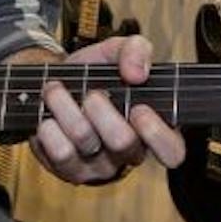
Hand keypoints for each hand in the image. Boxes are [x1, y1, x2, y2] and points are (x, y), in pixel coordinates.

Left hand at [28, 33, 183, 185]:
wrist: (51, 85)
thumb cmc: (93, 74)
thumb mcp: (116, 52)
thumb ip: (136, 49)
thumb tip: (137, 73)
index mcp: (152, 127)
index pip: (173, 151)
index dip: (157, 134)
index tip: (138, 108)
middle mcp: (130, 152)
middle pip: (123, 142)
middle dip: (101, 109)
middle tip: (91, 94)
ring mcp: (100, 166)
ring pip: (86, 141)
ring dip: (66, 108)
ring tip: (55, 91)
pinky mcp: (70, 172)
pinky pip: (61, 154)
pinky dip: (49, 128)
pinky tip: (48, 117)